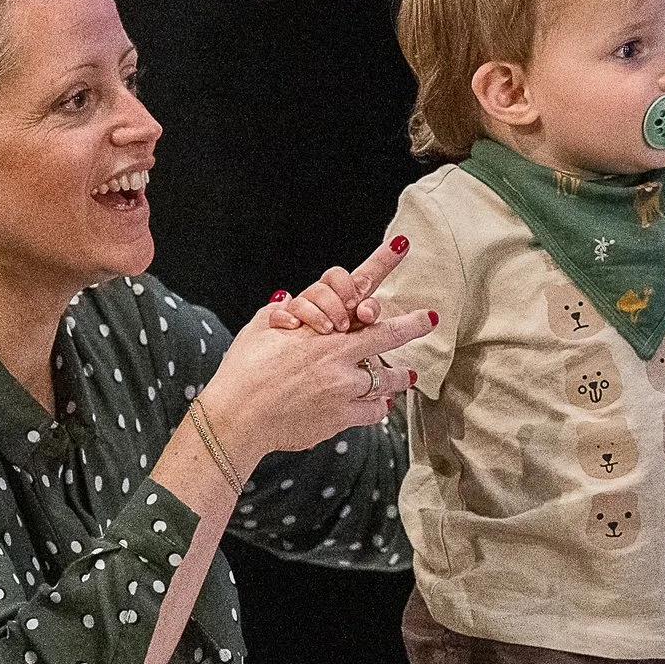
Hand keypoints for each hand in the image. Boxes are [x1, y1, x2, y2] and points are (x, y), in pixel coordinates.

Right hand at [208, 236, 437, 458]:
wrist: (237, 417)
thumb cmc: (242, 372)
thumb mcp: (258, 330)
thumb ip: (279, 314)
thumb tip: (287, 300)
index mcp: (319, 326)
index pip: (355, 288)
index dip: (381, 264)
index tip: (401, 246)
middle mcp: (337, 353)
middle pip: (387, 334)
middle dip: (411, 324)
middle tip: (427, 319)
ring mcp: (343, 386)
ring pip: (385, 378)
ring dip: (397, 376)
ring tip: (405, 376)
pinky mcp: (342, 416)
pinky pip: (373, 410)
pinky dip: (377, 406)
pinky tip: (380, 405)